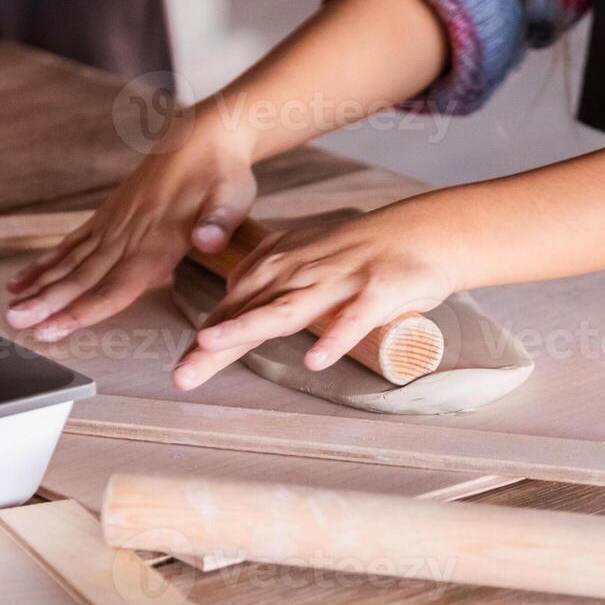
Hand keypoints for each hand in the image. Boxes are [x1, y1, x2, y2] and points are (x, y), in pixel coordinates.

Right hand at [5, 115, 258, 340]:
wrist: (206, 134)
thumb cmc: (223, 172)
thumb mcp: (233, 198)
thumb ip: (218, 223)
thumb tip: (208, 240)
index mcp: (157, 240)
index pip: (113, 285)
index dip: (81, 310)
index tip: (51, 327)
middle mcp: (128, 235)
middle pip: (81, 277)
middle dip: (47, 303)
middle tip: (14, 323)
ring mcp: (114, 224)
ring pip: (70, 262)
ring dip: (39, 286)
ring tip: (10, 309)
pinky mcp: (109, 215)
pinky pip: (71, 243)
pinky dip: (45, 262)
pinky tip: (23, 279)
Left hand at [172, 201, 463, 389]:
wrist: (423, 232)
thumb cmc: (361, 256)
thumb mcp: (307, 265)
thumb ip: (271, 290)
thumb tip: (231, 316)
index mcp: (283, 266)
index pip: (236, 305)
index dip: (208, 337)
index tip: (180, 369)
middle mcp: (303, 271)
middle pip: (250, 309)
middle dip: (213, 341)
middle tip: (181, 373)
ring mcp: (340, 280)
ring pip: (289, 308)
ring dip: (248, 325)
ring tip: (212, 346)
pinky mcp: (378, 291)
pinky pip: (354, 319)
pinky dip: (335, 338)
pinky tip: (316, 360)